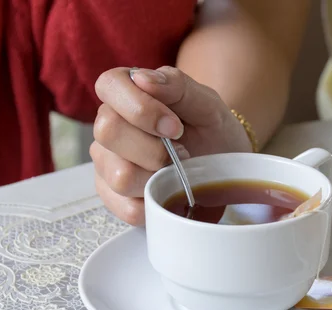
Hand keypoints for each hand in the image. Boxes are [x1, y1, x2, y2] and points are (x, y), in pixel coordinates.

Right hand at [90, 66, 251, 225]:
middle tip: (182, 152)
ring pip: (119, 175)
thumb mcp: (207, 103)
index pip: (109, 85)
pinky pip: (128, 208)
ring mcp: (107, 163)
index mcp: (125, 92)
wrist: (224, 164)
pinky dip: (157, 202)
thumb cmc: (211, 129)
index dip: (141, 108)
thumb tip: (142, 78)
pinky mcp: (114, 197)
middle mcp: (109, 126)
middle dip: (154, 148)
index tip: (175, 127)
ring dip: (158, 177)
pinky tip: (169, 191)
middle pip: (108, 131)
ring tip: (176, 172)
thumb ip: (177, 84)